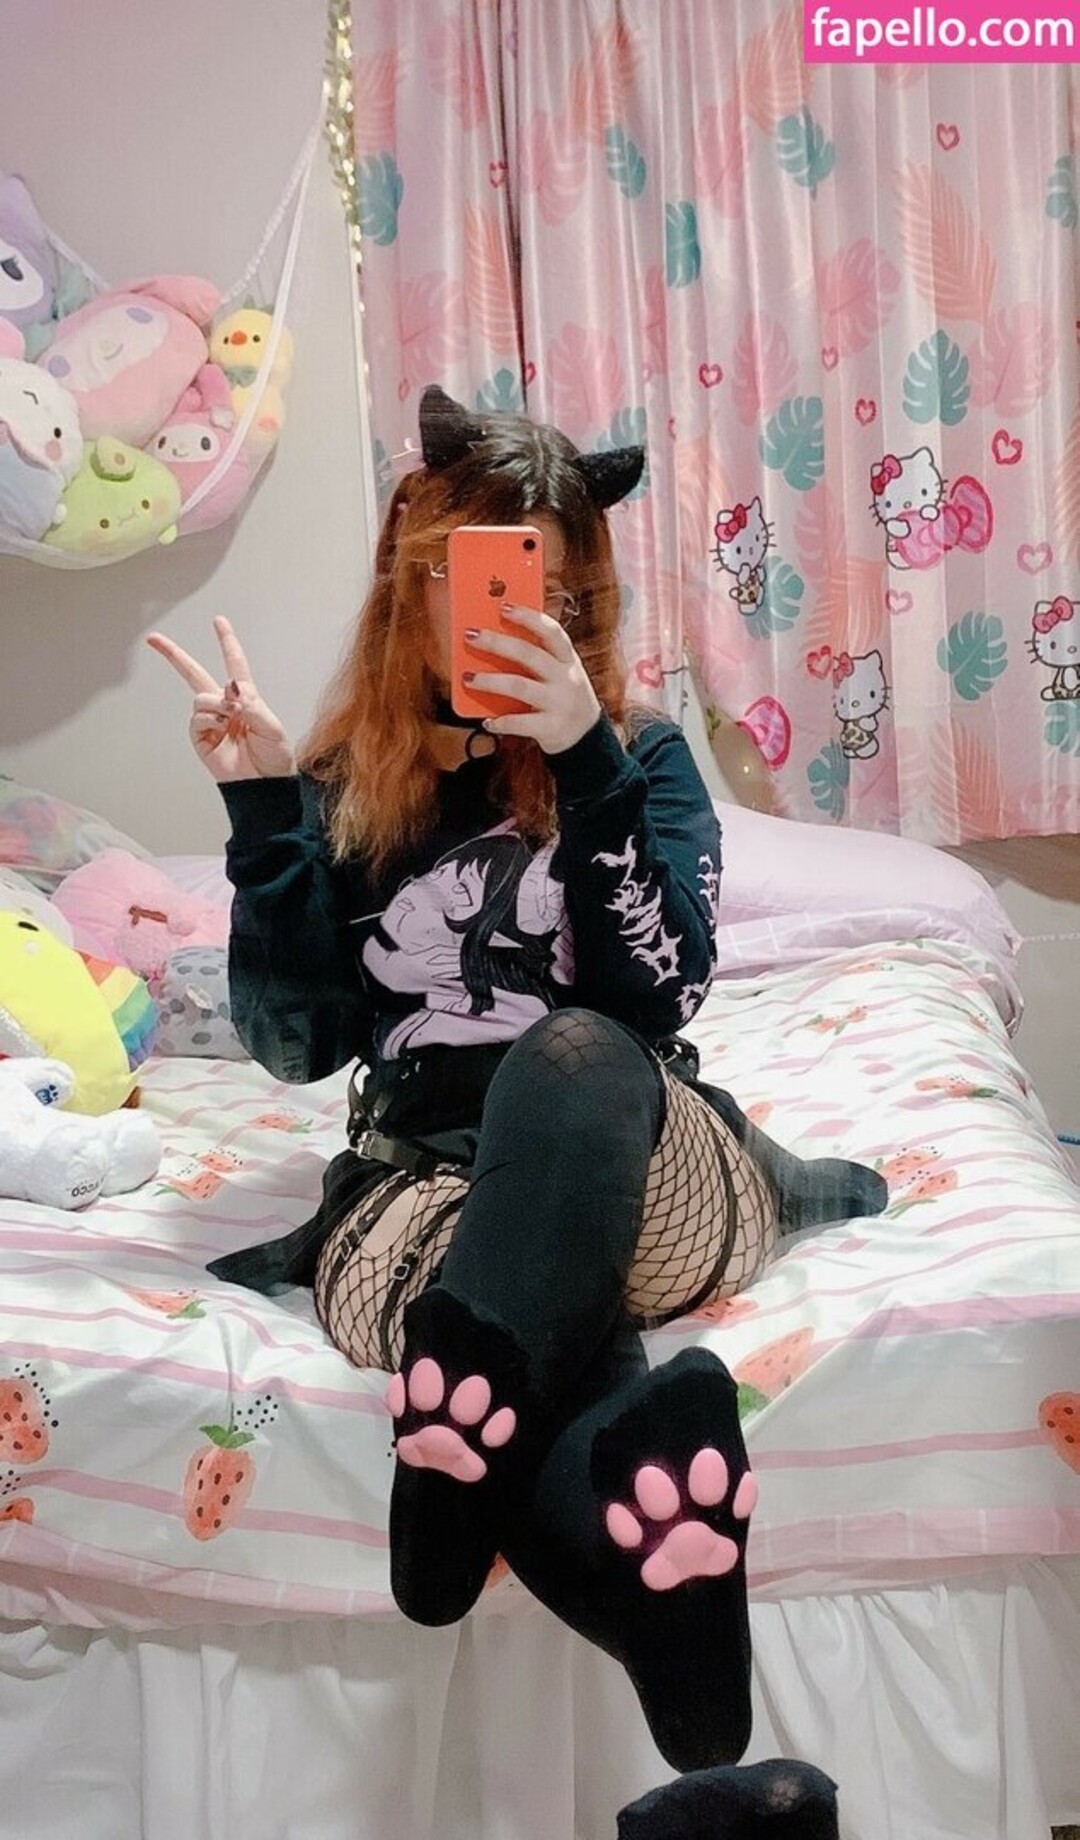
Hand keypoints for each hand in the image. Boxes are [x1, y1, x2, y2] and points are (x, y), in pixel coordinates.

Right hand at [146, 616, 296, 782]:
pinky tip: (222, 728)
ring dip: (216, 704)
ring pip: (200, 698)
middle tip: (153, 639)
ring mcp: (211, 722)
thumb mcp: (272, 727)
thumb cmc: (275, 758)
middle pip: (195, 674)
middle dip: (174, 656)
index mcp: (246, 698)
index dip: (226, 642)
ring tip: (232, 718)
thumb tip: (231, 687)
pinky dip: (209, 719)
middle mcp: (225, 706)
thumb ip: (252, 704)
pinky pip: (196, 719)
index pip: (234, 664)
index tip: (218, 621)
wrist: (265, 787)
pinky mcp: (201, 739)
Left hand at [463, 606, 600, 754]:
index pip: (551, 631)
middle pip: (529, 654)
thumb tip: (493, 640)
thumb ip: (535, 658)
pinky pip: (520, 723)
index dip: (528, 617)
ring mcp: (559, 703)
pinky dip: (501, 722)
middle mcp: (566, 678)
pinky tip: (487, 721)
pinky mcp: (551, 728)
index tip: (503, 606)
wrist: (586, 737)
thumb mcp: (558, 673)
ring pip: (520, 686)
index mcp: (567, 659)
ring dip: (490, 681)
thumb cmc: (562, 696)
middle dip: (497, 643)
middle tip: (470, 636)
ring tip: (468, 678)